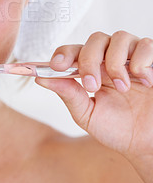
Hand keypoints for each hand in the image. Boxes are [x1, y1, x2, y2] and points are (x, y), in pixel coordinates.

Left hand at [35, 31, 152, 159]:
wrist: (149, 145)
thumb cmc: (119, 130)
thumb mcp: (87, 114)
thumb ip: (68, 94)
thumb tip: (41, 78)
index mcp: (92, 71)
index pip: (74, 51)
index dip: (63, 54)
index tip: (56, 66)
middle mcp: (111, 60)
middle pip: (95, 39)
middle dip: (89, 60)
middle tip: (92, 85)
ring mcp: (132, 58)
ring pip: (119, 37)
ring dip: (114, 62)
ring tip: (121, 88)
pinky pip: (145, 44)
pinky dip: (140, 60)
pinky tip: (142, 81)